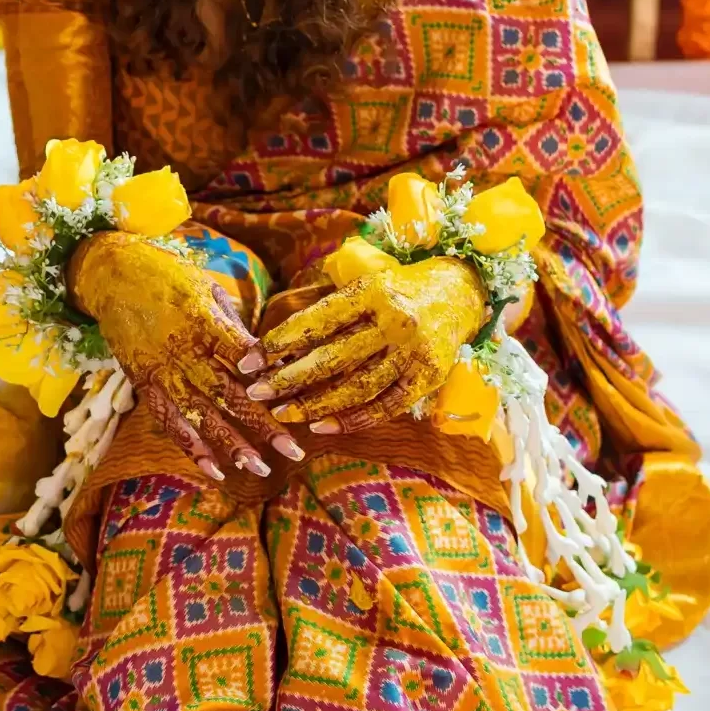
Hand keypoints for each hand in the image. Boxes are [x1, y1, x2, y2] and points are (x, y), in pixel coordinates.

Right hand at [68, 232, 301, 483]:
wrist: (114, 275)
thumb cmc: (170, 277)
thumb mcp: (207, 288)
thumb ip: (234, 325)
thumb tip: (267, 357)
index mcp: (204, 321)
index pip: (241, 353)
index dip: (264, 374)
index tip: (289, 395)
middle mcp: (184, 350)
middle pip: (228, 393)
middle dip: (262, 424)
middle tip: (292, 451)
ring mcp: (163, 370)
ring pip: (201, 414)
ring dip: (230, 444)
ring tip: (258, 468)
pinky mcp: (145, 383)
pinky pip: (170, 421)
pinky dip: (191, 446)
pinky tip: (214, 469)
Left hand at [243, 256, 486, 434]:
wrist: (460, 291)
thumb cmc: (397, 289)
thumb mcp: (365, 283)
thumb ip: (329, 311)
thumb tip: (276, 346)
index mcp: (373, 291)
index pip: (317, 321)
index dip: (279, 342)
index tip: (248, 360)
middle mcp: (395, 321)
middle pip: (333, 357)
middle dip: (288, 378)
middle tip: (254, 392)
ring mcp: (413, 352)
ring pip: (356, 386)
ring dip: (315, 404)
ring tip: (282, 414)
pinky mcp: (428, 377)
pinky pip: (385, 406)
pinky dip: (352, 420)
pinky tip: (321, 427)